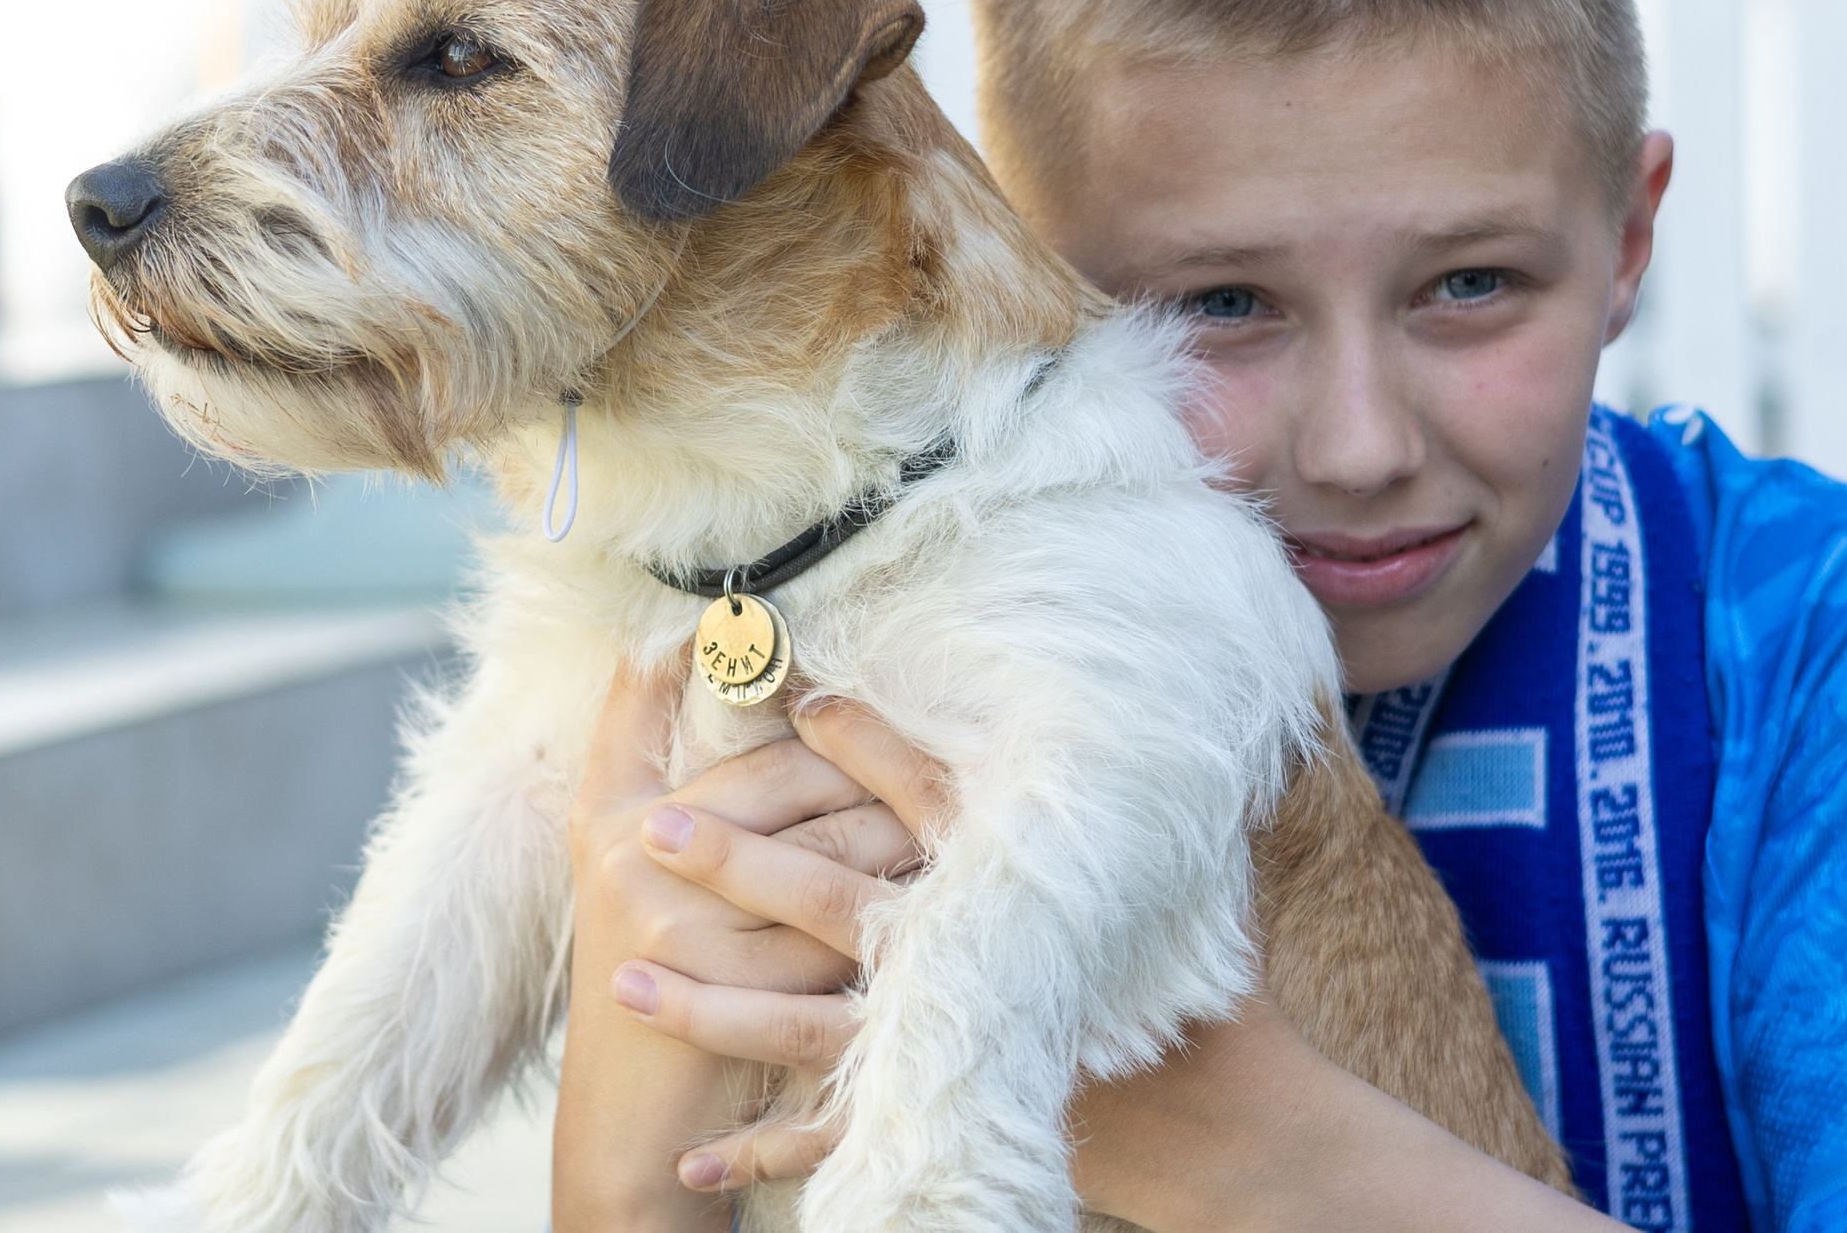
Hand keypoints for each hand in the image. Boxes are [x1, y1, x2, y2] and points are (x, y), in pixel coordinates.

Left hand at [616, 698, 1613, 1232]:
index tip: (797, 695)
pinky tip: (694, 1156)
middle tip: (649, 830)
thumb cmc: (1180, 980)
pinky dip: (764, 1150)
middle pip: (836, 899)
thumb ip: (1103, 790)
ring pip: (808, 1021)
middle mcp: (968, 958)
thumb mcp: (1149, 867)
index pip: (928, 794)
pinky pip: (838, 1140)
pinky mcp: (943, 1120)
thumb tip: (1115, 689)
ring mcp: (949, 1047)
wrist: (1220, 1119)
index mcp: (1013, 884)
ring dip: (712, 1004)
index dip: (861, 742)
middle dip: (737, 865)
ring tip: (627, 980)